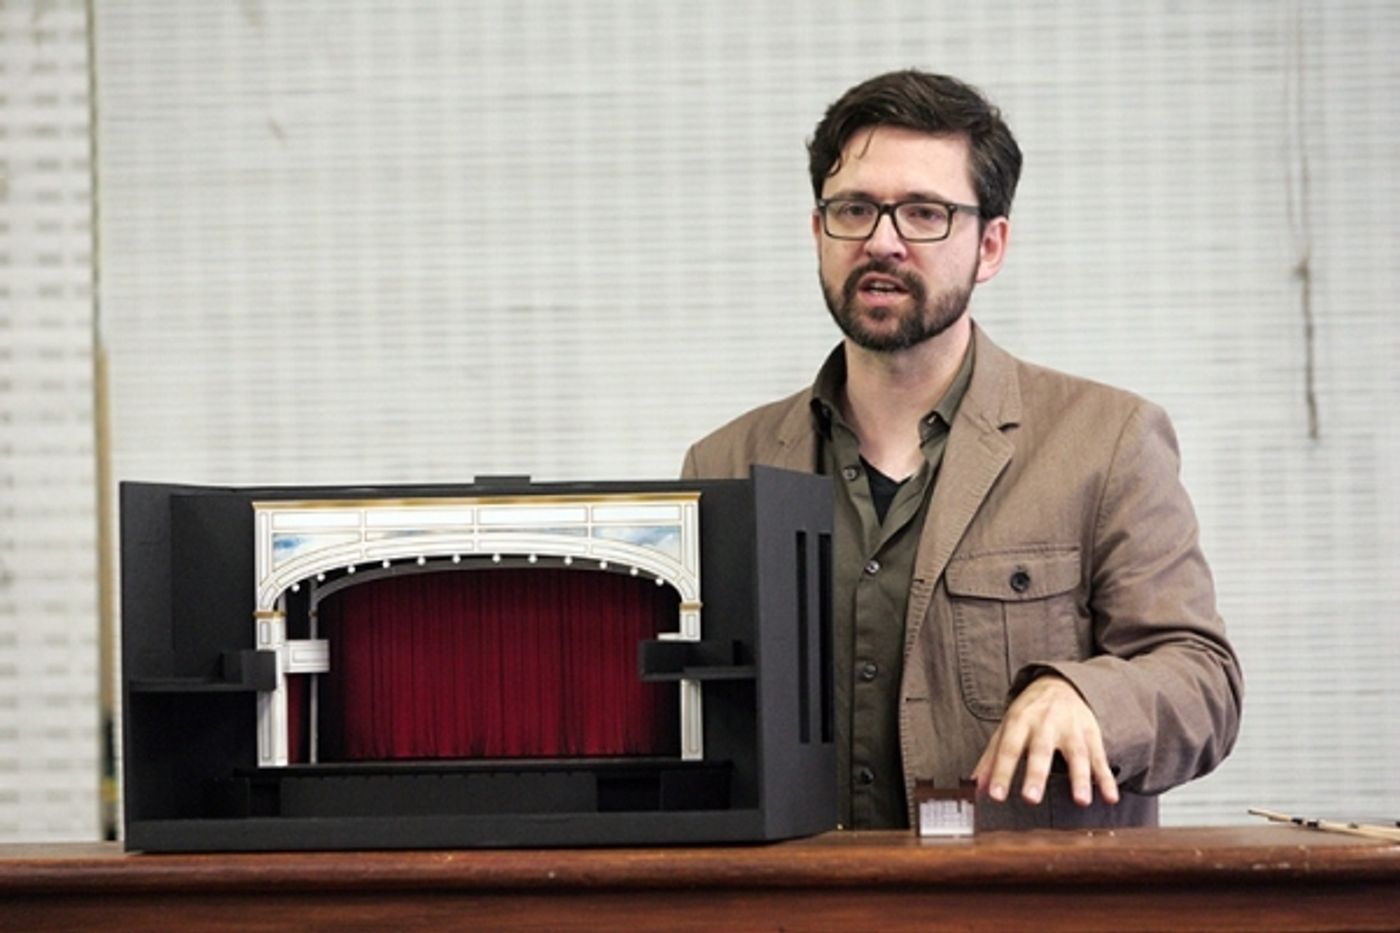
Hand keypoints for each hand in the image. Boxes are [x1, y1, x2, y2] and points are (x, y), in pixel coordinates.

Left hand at [971, 674, 1119, 807]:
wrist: (1061, 684)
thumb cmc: (1029, 712)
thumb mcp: (1007, 728)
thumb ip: (991, 757)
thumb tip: (975, 786)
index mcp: (1020, 721)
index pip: (1008, 749)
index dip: (1001, 772)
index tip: (995, 796)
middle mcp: (1045, 723)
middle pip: (1041, 750)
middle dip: (1036, 774)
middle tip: (1031, 798)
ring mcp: (1071, 728)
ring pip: (1077, 754)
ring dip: (1080, 778)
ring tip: (1081, 801)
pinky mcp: (1092, 734)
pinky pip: (1100, 758)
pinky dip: (1106, 779)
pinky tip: (1110, 798)